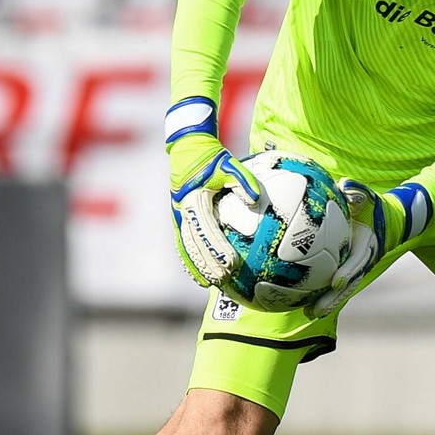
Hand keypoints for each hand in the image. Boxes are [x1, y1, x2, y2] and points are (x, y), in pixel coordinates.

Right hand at [166, 97, 260, 287]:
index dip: (218, 248)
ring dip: (197, 266)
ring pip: (186, 246)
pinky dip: (190, 259)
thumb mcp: (229, 165)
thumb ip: (243, 181)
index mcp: (194, 201)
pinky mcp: (178, 218)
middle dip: (208, 264)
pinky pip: (183, 242)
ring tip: (209, 284)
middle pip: (195, 244)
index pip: (208, 230)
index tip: (231, 263)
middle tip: (223, 280)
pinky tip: (199, 274)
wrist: (188, 150)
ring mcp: (178, 216)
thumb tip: (256, 199)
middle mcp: (182, 211)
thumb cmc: (212, 158)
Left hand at [305, 180, 431, 317]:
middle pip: (348, 285)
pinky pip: (336, 286)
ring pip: (342, 290)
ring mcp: (356, 270)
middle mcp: (362, 263)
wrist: (388, 222)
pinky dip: (323, 295)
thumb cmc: (374, 208)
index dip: (348, 271)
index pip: (357, 262)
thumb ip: (358, 192)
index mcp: (367, 247)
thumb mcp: (369, 197)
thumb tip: (345, 184)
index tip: (336, 280)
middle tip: (316, 310)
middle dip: (333, 298)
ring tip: (309, 315)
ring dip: (328, 303)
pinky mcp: (349, 272)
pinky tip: (304, 304)